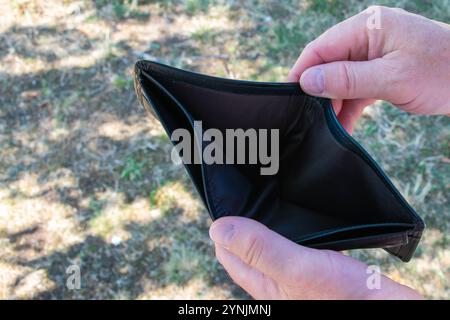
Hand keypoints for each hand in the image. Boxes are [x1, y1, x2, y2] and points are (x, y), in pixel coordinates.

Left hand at [210, 216, 422, 299]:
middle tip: (244, 192)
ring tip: (269, 197)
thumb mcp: (298, 268)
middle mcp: (279, 281)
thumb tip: (219, 228)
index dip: (223, 230)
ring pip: (274, 245)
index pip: (229, 255)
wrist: (386, 308)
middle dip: (243, 223)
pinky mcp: (321, 268)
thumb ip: (261, 250)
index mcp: (266, 285)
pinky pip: (299, 245)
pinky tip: (303, 215)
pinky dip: (295, 229)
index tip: (224, 202)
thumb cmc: (345, 296)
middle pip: (250, 249)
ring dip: (269, 224)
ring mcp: (299, 275)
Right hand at [287, 6, 449, 133]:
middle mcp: (367, 37)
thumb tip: (307, 81)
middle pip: (328, 64)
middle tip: (307, 121)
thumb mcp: (392, 77)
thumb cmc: (444, 72)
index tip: (287, 98)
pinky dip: (349, 108)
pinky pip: (356, 89)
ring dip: (333, 105)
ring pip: (340, 80)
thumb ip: (347, 78)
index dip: (301, 73)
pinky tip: (342, 128)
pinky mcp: (381, 71)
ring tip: (325, 130)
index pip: (320, 48)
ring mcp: (374, 54)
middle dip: (318, 93)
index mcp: (367, 27)